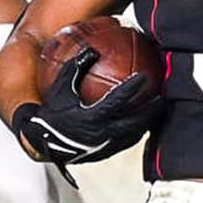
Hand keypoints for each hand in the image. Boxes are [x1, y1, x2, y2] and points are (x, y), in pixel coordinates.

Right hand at [15, 49, 161, 185]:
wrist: (42, 140)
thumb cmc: (52, 111)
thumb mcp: (62, 87)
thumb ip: (76, 68)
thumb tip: (92, 49)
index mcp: (91, 117)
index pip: (118, 100)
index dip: (132, 87)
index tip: (144, 76)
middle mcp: (101, 134)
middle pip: (134, 121)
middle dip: (150, 109)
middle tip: (161, 96)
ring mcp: (104, 146)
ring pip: (132, 135)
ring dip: (146, 122)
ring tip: (157, 111)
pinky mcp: (104, 153)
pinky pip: (125, 143)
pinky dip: (136, 132)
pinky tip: (141, 124)